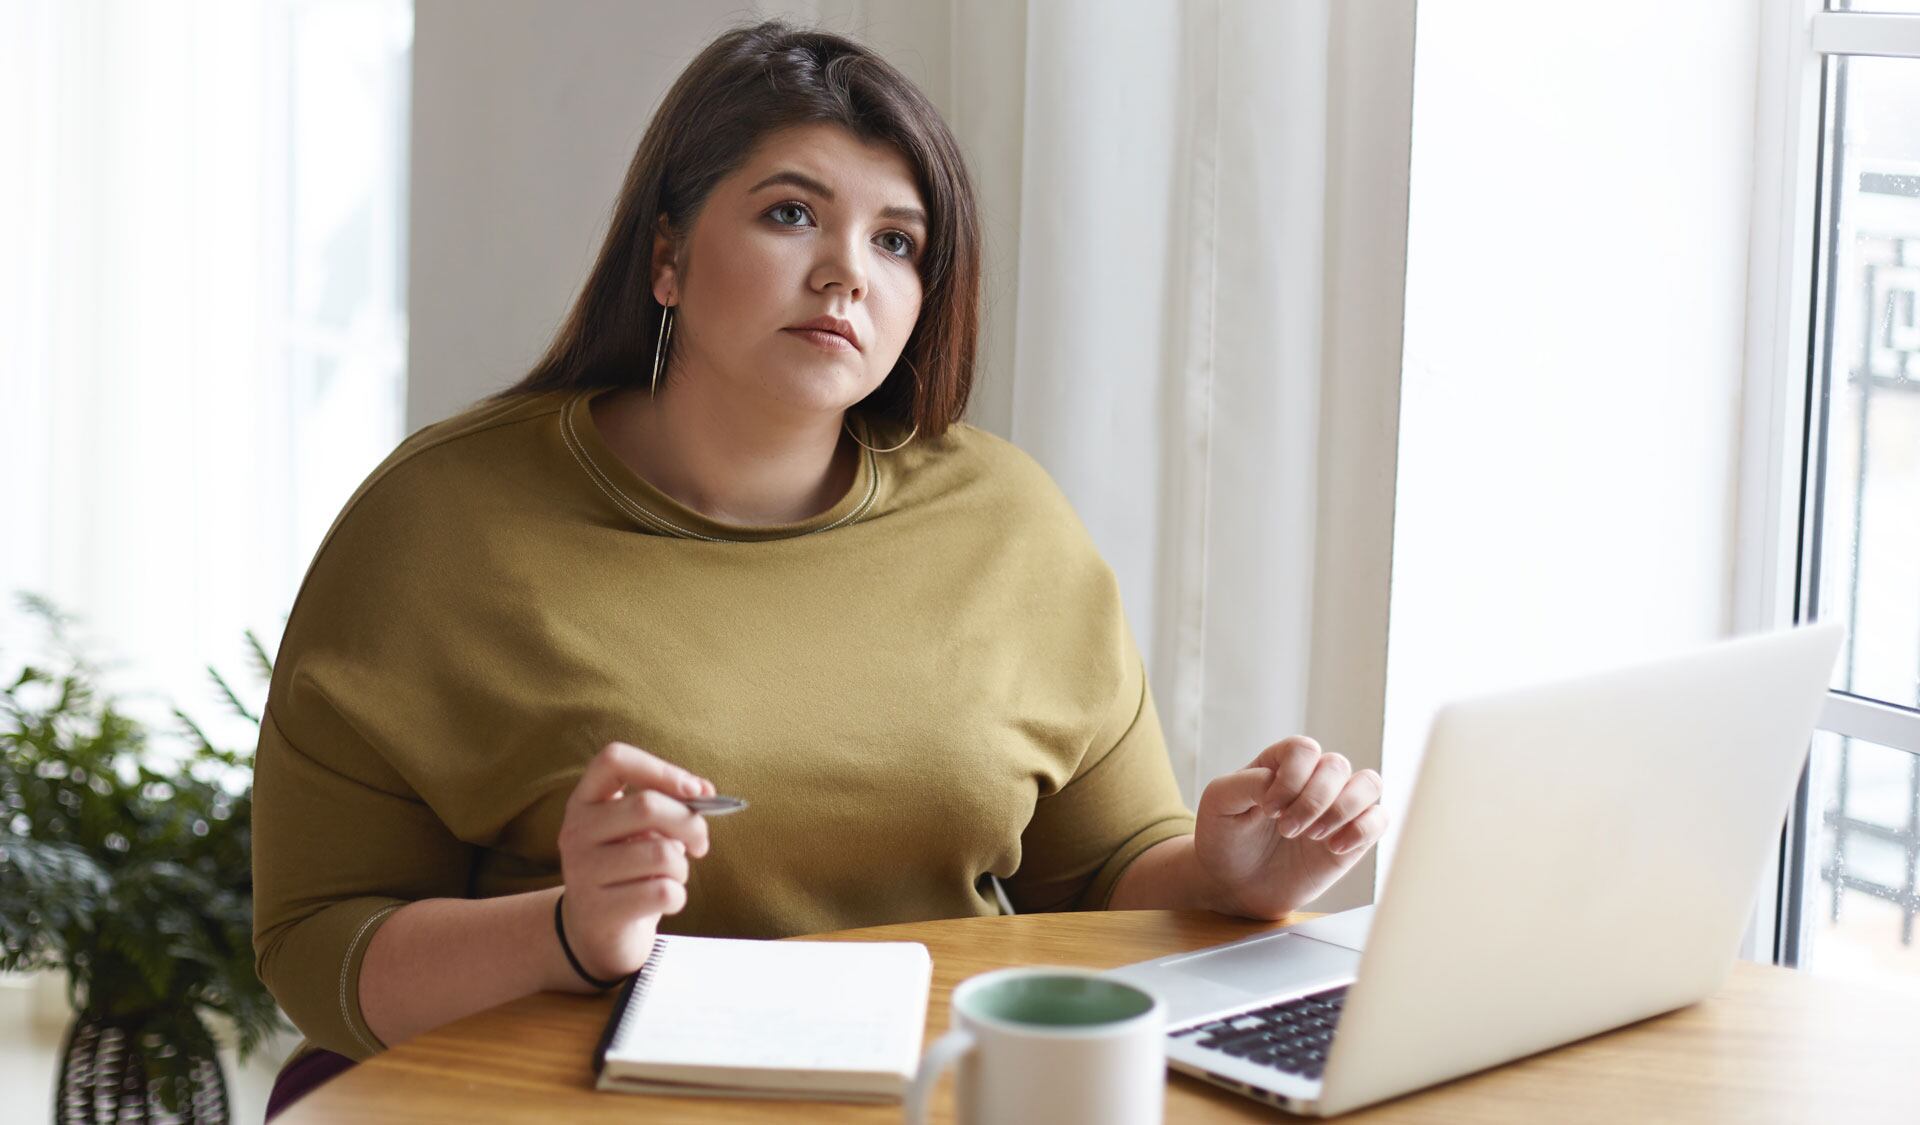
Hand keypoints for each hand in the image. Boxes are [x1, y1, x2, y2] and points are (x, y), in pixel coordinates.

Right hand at [555, 741, 714, 984]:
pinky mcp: (598, 910)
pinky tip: (663, 900)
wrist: (595, 933)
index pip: (614, 760)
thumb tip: (707, 793)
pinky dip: (677, 897)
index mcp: (585, 801)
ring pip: (661, 853)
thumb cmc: (628, 871)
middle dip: (690, 824)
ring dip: (682, 867)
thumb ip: (668, 808)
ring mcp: (582, 871)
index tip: (695, 790)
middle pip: (647, 806)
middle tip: (701, 843)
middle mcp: (575, 831)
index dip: (660, 768)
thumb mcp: (640, 833)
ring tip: (671, 876)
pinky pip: (663, 892)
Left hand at [1192, 736, 1387, 919]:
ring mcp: (1336, 808)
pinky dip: (1363, 830)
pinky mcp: (1352, 839)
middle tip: (1286, 830)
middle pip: (1337, 764)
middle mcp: (1314, 779)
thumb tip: (1279, 782)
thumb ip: (1246, 782)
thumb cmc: (1224, 836)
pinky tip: (1334, 848)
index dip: (1291, 778)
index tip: (1268, 809)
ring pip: (1369, 783)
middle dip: (1313, 800)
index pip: (1304, 749)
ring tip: (1313, 836)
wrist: (1233, 883)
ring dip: (1342, 809)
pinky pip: (1379, 819)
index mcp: (1282, 763)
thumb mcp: (1219, 803)